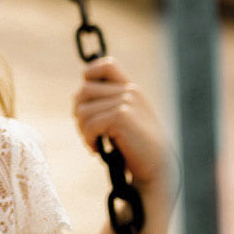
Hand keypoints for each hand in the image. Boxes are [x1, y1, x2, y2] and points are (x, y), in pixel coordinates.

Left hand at [72, 57, 171, 187]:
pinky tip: (96, 149)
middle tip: (88, 132)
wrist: (157, 168)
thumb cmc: (137, 148)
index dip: (89, 76)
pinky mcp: (121, 117)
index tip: (88, 101)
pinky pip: (89, 124)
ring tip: (93, 142)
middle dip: (79, 113)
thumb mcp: (124, 119)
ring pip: (83, 110)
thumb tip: (76, 97)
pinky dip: (88, 139)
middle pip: (84, 91)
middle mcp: (130, 91)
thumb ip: (108, 104)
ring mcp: (126, 102)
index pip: (107, 65)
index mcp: (131, 89)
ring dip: (82, 130)